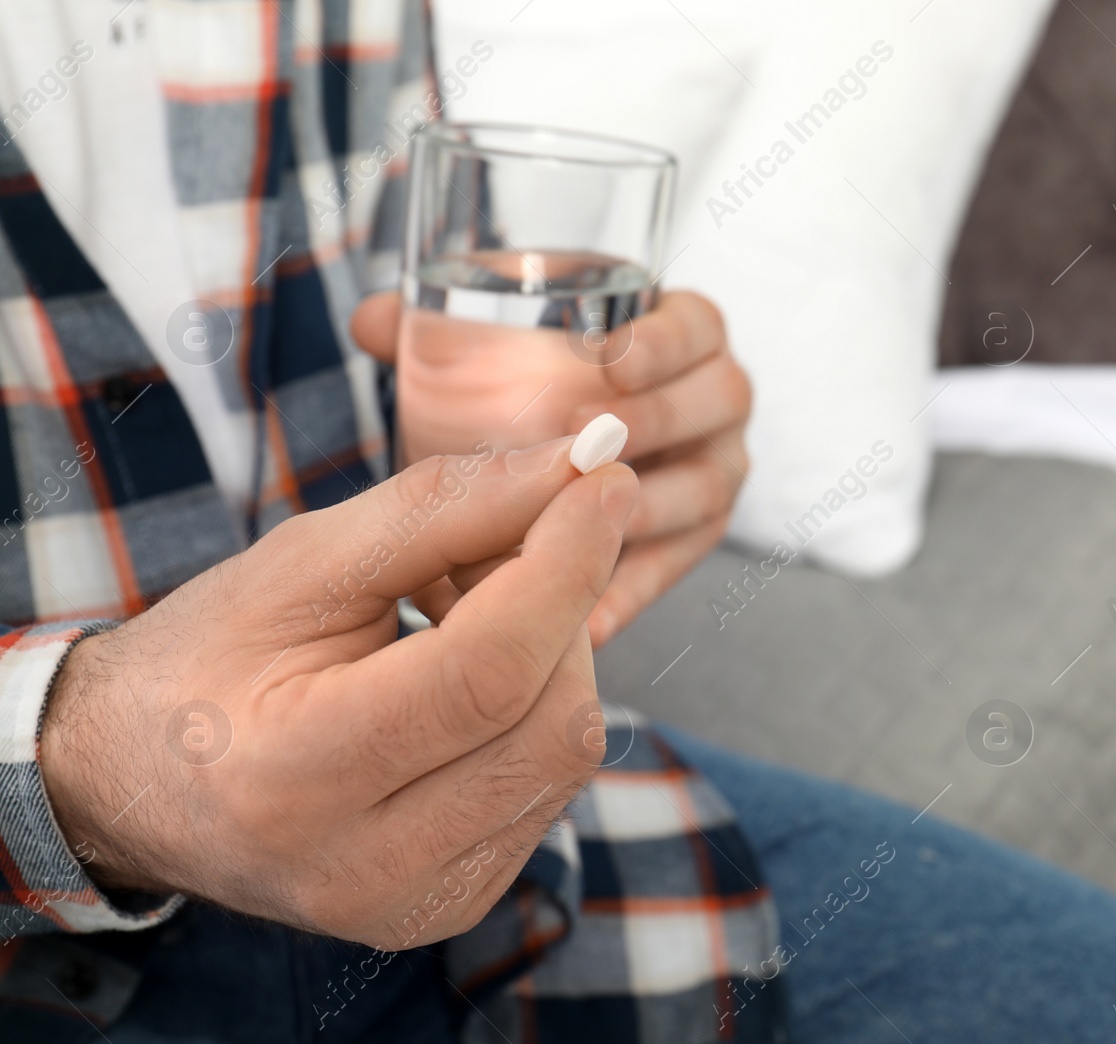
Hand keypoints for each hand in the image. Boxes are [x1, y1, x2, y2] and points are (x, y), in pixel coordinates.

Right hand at [40, 441, 637, 948]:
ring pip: (566, 755)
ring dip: (553, 654)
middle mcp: (364, 869)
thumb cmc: (210, 658)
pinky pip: (548, 787)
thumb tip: (585, 468)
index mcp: (295, 777)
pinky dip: (536, 707)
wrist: (135, 785)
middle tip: (504, 541)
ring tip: (469, 608)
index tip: (603, 483)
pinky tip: (473, 675)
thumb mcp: (305, 561)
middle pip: (549, 720)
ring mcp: (416, 903)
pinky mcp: (454, 903)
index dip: (564, 566)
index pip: (486, 672)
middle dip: (560, 606)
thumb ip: (447, 508)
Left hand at [351, 289, 751, 645]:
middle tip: (592, 442)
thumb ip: (436, 328)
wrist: (568, 441)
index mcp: (679, 333)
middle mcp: (711, 402)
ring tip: (580, 529)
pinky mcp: (690, 541)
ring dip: (645, 509)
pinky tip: (584, 623)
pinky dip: (629, 595)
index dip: (663, 339)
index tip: (609, 358)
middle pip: (717, 402)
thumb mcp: (492, 338)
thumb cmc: (533, 376)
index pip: (697, 323)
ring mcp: (710, 471)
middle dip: (657, 419)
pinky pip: (673, 570)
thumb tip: (370, 321)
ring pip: (703, 491)